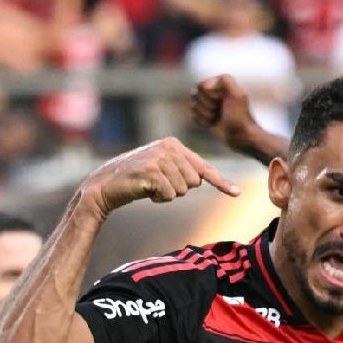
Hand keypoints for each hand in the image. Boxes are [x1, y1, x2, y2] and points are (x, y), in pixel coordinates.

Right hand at [77, 137, 239, 218]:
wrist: (105, 185)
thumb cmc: (136, 180)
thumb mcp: (161, 169)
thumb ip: (181, 169)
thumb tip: (200, 179)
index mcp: (174, 144)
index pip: (203, 167)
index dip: (221, 182)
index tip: (237, 193)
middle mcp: (169, 147)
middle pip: (194, 182)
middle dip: (178, 190)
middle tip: (157, 185)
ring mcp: (160, 158)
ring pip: (183, 190)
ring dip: (167, 195)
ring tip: (149, 186)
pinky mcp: (151, 171)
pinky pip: (169, 195)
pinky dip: (158, 198)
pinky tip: (144, 190)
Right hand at [190, 75, 262, 154]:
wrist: (240, 135)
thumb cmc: (239, 116)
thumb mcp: (237, 95)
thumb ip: (226, 80)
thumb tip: (209, 82)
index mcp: (219, 82)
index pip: (201, 85)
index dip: (210, 96)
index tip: (223, 102)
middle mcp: (212, 90)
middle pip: (195, 94)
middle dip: (208, 106)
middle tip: (221, 111)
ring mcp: (207, 102)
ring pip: (193, 105)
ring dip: (206, 114)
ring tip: (218, 117)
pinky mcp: (203, 114)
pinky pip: (193, 116)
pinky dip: (203, 121)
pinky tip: (213, 123)